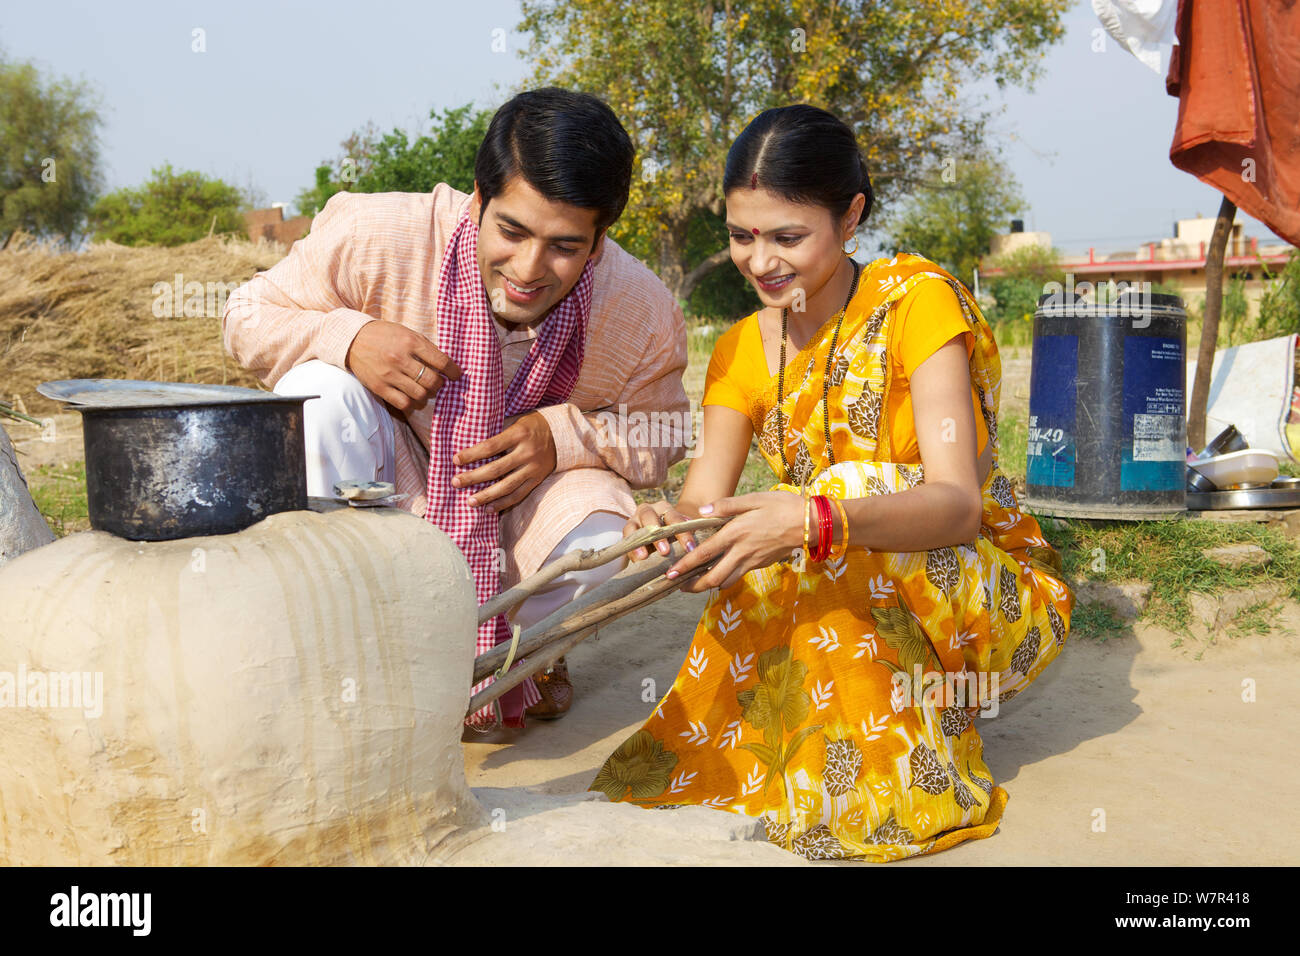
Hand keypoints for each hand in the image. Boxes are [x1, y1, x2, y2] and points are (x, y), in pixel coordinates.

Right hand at [345, 320, 461, 413]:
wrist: (352, 339)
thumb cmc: (384, 335)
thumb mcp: (407, 332)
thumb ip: (425, 347)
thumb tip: (446, 364)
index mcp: (410, 342)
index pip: (442, 361)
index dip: (453, 371)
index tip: (456, 375)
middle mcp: (400, 358)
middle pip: (432, 381)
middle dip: (439, 384)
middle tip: (437, 382)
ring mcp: (389, 375)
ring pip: (420, 395)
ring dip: (426, 395)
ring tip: (424, 390)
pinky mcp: (379, 387)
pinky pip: (403, 404)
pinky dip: (412, 404)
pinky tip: (411, 397)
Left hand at [451, 411, 555, 512]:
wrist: (562, 435)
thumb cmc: (532, 426)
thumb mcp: (516, 422)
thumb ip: (498, 433)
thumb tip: (471, 445)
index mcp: (519, 434)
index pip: (491, 446)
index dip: (472, 454)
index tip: (456, 460)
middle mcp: (526, 452)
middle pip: (496, 469)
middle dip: (474, 477)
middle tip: (456, 482)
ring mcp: (533, 468)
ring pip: (507, 486)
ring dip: (487, 495)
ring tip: (470, 502)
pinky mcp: (537, 480)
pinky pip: (519, 495)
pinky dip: (503, 503)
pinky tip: (488, 509)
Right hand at [625, 501, 698, 561]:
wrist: (654, 537)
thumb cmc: (672, 536)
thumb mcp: (681, 533)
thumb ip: (689, 537)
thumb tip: (702, 551)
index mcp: (666, 508)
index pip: (675, 518)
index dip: (684, 533)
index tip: (691, 549)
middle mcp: (649, 510)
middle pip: (652, 518)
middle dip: (658, 536)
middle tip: (665, 552)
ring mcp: (635, 519)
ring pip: (635, 526)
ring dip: (641, 542)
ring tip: (645, 557)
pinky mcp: (626, 530)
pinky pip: (626, 538)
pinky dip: (631, 549)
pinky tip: (637, 559)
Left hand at [664, 491, 803, 593]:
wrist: (811, 524)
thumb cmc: (783, 506)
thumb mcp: (754, 499)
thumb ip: (727, 505)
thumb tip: (703, 510)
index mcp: (736, 533)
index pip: (704, 553)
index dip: (686, 565)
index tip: (671, 573)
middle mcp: (742, 551)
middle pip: (713, 577)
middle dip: (693, 585)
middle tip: (678, 587)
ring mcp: (752, 561)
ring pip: (726, 581)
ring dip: (708, 585)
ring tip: (695, 584)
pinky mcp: (761, 564)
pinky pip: (738, 576)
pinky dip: (725, 579)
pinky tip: (719, 575)